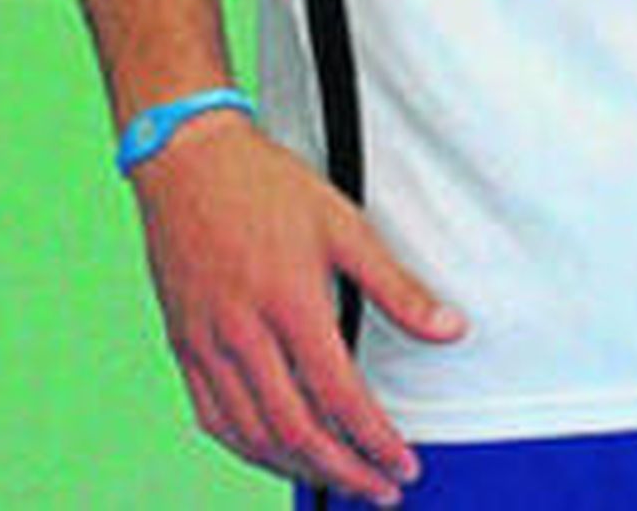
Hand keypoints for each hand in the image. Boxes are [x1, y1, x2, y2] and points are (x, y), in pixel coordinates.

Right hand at [130, 112, 465, 501]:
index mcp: (290, 302)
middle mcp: (244, 332)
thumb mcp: (343, 224)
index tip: (404, 465)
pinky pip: (214, 418)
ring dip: (301, 470)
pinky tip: (277, 454)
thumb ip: (397, 286)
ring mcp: (207, 343)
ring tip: (340, 480)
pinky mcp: (183, 345)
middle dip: (346, 472)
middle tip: (381, 490)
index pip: (340, 397)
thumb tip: (452, 329)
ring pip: (253, 434)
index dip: (376, 441)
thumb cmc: (268, 186)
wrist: (188, 159)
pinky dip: (249, 448)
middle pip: (297, 430)